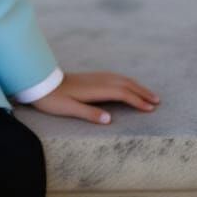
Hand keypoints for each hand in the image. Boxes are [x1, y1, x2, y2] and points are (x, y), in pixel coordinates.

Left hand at [29, 71, 160, 124]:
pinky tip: (128, 85)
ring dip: (136, 85)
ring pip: (120, 79)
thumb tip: (109, 119)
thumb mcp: (68, 108)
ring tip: (148, 94)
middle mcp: (96, 81)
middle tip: (157, 101)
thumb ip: (88, 113)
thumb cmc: (52, 98)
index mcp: (94, 89)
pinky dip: (126, 81)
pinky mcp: (90, 77)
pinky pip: (114, 77)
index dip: (136, 100)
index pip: (121, 93)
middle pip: (125, 84)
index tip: (150, 109)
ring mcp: (93, 77)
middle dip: (142, 92)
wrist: (39, 83)